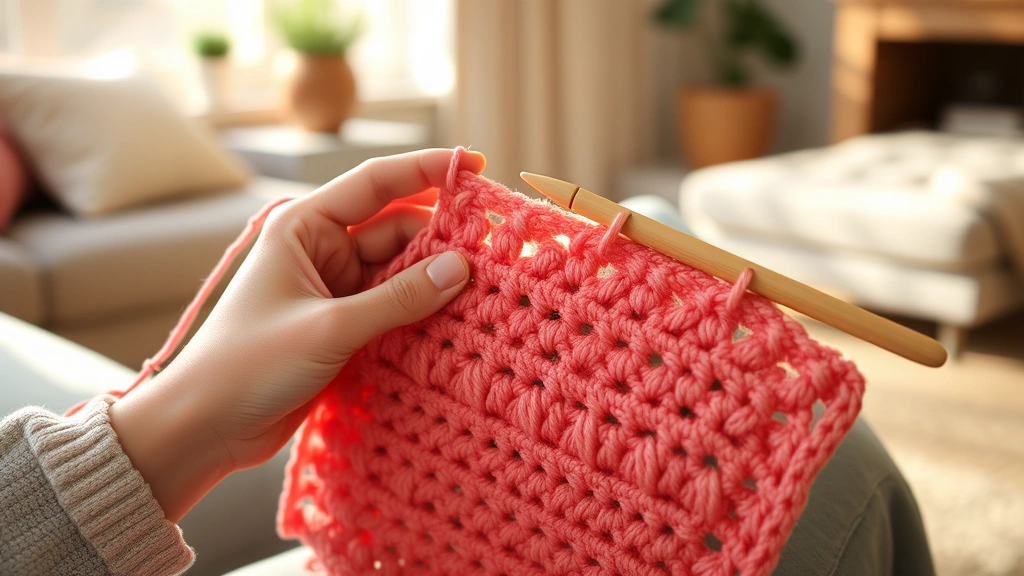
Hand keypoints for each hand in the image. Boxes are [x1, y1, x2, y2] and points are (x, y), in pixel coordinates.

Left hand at [109, 149, 485, 521]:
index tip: (477, 166)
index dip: (429, 169)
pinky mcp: (343, 326)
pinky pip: (393, 307)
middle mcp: (322, 250)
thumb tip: (461, 268)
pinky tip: (455, 320)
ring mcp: (334, 289)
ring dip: (435, 280)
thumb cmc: (247, 366)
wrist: (205, 429)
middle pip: (398, 229)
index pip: (377, 183)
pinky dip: (421, 312)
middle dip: (443, 239)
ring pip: (400, 271)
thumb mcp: (329, 328)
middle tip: (493, 252)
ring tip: (484, 290)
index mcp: (305, 227)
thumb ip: (399, 298)